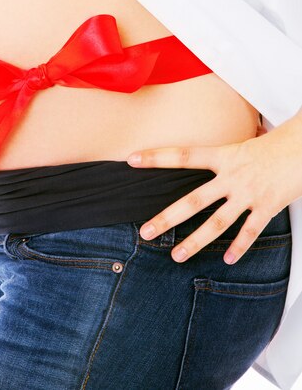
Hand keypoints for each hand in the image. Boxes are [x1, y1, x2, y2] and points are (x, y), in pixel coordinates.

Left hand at [126, 111, 301, 264]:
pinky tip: (227, 259)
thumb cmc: (272, 144)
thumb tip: (206, 156)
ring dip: (196, 241)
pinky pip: (251, 231)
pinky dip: (240, 247)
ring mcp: (249, 193)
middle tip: (145, 232)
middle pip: (193, 200)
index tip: (131, 159)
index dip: (156, 157)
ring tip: (177, 256)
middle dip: (167, 217)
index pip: (183, 155)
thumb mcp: (241, 144)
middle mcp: (232, 176)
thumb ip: (222, 154)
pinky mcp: (268, 206)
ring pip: (218, 222)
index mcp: (223, 156)